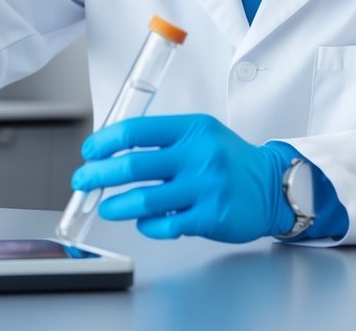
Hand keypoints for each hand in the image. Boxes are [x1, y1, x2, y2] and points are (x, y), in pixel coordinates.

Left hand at [71, 114, 294, 242]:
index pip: (136, 131)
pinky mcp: (211, 217)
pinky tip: (142, 222)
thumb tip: (114, 150)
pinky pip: (166, 225)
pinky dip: (147, 225)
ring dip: (116, 205)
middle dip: (98, 174)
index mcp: (191, 129)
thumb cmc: (229, 160)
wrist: (272, 185)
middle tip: (83, 180)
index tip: (90, 151)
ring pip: (145, 200)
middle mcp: (198, 156)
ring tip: (105, 207)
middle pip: (133, 165)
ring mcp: (205, 188)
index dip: (105, 142)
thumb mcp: (201, 135)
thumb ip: (164, 140)